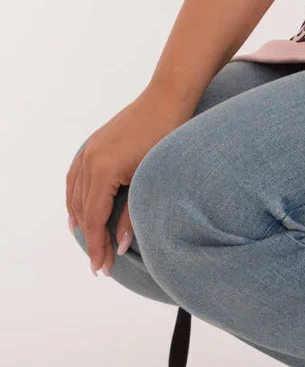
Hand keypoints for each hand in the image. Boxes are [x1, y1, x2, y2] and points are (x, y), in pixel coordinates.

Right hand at [66, 88, 191, 274]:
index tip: (101, 268)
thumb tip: (122, 246)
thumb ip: (134, 214)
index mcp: (102, 170)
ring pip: (75, 195)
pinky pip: (76, 177)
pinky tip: (79, 208)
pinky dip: (76, 197)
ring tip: (89, 242)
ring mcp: (89, 150)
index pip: (94, 219)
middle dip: (90, 238)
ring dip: (80, 220)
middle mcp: (89, 160)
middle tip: (100, 263)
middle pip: (82, 210)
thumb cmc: (167, 134)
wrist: (167, 97)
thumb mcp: (152, 178)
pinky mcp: (94, 144)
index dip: (97, 246)